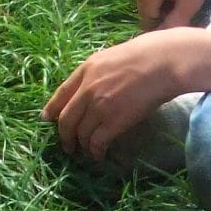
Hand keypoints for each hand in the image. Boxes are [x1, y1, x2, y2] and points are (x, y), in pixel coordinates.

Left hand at [42, 29, 201, 161]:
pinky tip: (99, 155)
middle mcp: (87, 89)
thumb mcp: (112, 57)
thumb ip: (98, 72)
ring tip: (86, 152)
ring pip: (80, 134)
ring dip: (81, 146)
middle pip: (66, 119)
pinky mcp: (114, 121)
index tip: (47, 120)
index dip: (52, 110)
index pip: (61, 94)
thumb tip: (93, 87)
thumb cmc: (145, 55)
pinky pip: (97, 142)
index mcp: (86, 70)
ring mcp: (99, 106)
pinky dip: (95, 151)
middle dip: (64, 136)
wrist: (163, 62)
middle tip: (68, 145)